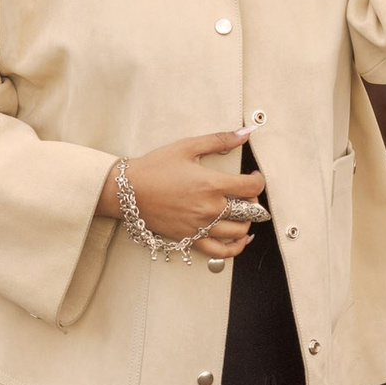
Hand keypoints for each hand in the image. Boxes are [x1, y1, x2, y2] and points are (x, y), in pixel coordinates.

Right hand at [97, 129, 266, 260]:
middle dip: (253, 201)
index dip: (259, 180)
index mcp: (211, 185)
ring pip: (237, 232)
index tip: (254, 176)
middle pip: (249, 212)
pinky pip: (219, 252)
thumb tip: (245, 132)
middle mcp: (208, 208)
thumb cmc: (154, 168)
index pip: (251, 188)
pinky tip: (240, 240)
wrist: (126, 190)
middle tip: (246, 193)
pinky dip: (235, 248)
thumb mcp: (187, 147)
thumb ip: (219, 140)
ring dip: (247, 222)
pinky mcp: (189, 238)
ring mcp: (199, 226)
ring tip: (242, 212)